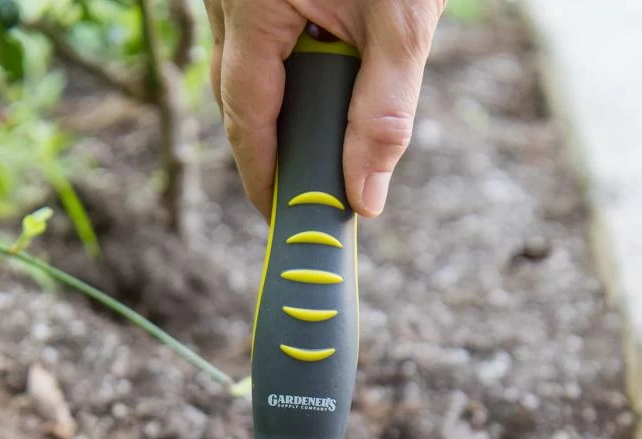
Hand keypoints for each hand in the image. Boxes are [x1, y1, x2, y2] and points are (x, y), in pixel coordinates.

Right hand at [203, 0, 445, 217]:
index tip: (278, 216)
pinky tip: (317, 77)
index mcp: (253, 6)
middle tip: (302, 188)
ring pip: (242, 66)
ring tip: (318, 137)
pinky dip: (281, 67)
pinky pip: (252, 36)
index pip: (246, 117)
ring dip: (278, 106)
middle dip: (269, 146)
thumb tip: (364, 198)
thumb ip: (383, 115)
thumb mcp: (404, 23)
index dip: (261, 174)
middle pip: (237, 96)